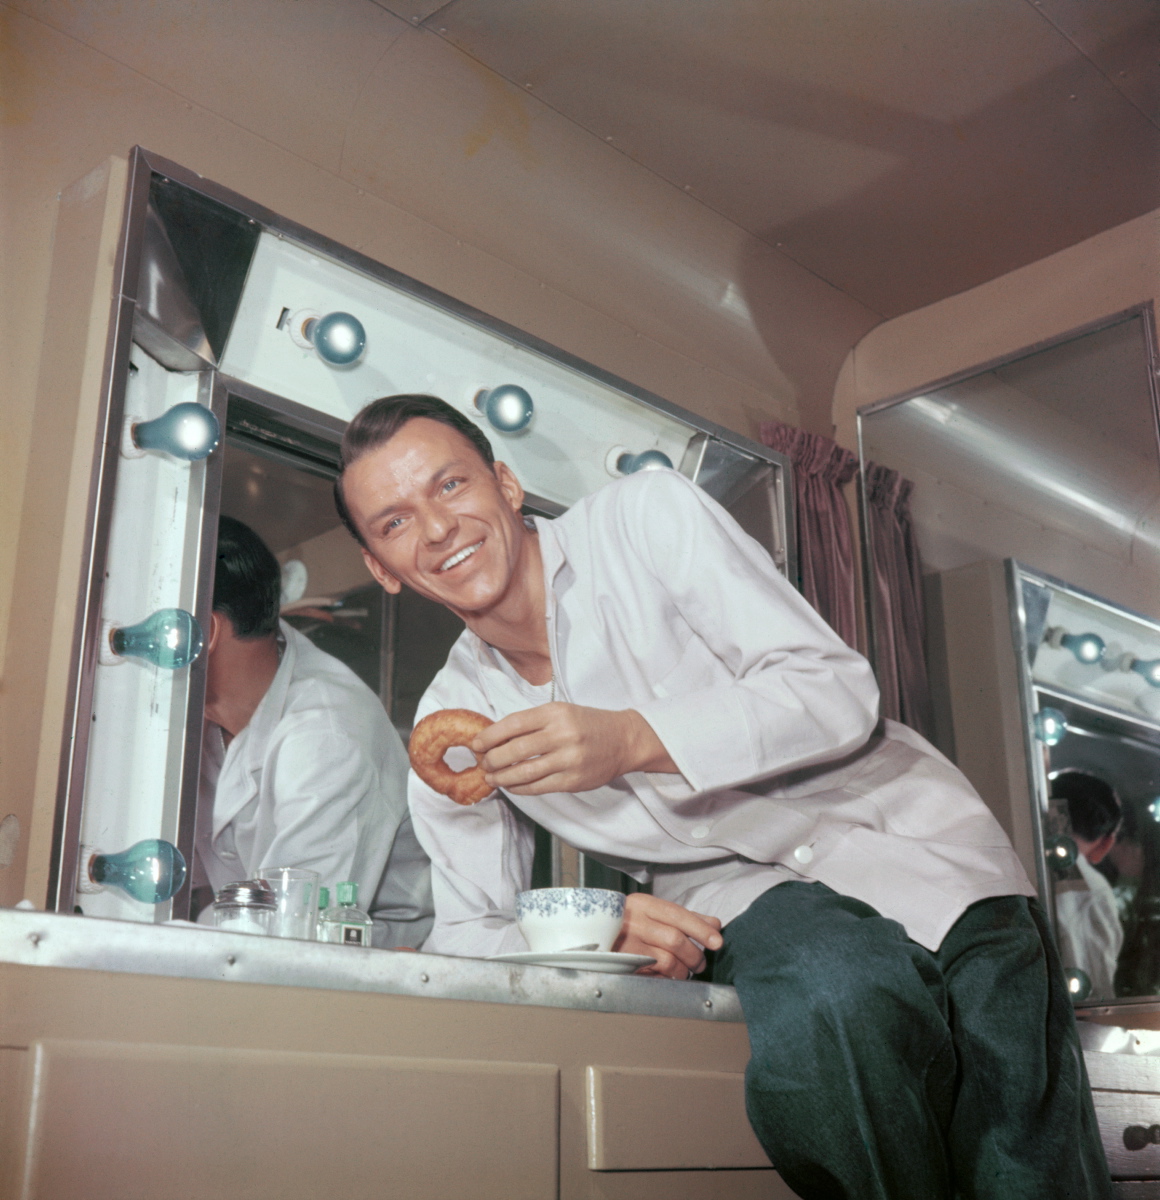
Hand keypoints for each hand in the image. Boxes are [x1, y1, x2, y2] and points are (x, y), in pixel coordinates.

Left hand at [472, 703, 676, 794]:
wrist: (624, 740)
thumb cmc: (587, 724)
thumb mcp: (560, 712)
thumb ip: (531, 723)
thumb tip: (494, 738)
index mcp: (555, 713)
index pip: (513, 724)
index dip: (489, 736)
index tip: (477, 744)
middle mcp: (562, 735)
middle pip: (514, 750)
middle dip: (491, 759)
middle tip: (482, 762)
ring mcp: (568, 760)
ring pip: (523, 772)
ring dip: (501, 777)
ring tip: (491, 777)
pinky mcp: (573, 781)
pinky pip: (537, 787)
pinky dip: (519, 788)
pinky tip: (511, 785)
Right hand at [613, 893, 722, 979]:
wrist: (589, 933)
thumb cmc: (629, 921)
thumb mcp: (653, 910)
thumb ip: (685, 917)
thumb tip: (715, 924)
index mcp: (643, 904)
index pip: (677, 915)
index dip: (700, 929)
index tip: (717, 941)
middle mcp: (634, 922)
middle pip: (675, 940)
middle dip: (694, 955)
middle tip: (700, 963)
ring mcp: (627, 945)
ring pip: (667, 961)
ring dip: (683, 970)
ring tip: (685, 971)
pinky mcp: (624, 966)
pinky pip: (655, 976)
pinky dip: (667, 979)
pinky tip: (668, 976)